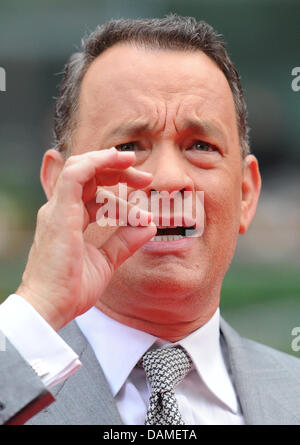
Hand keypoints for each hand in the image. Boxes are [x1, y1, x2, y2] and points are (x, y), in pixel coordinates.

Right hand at [16, 148, 155, 330]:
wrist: (51, 307)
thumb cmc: (72, 288)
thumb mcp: (106, 261)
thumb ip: (125, 242)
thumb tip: (149, 225)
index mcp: (69, 219)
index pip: (93, 192)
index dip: (119, 188)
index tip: (145, 193)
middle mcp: (61, 210)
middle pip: (89, 176)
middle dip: (118, 172)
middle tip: (146, 178)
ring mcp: (58, 209)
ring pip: (81, 168)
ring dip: (109, 162)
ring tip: (133, 163)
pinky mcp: (60, 212)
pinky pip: (75, 175)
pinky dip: (96, 162)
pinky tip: (117, 160)